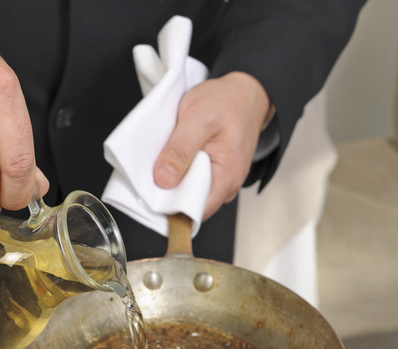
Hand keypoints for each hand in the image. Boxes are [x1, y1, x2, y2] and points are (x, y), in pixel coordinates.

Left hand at [153, 72, 272, 220]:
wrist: (246, 89)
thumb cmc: (228, 101)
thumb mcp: (198, 120)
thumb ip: (180, 151)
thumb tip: (164, 180)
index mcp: (227, 178)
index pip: (194, 211)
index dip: (171, 207)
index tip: (151, 194)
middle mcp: (226, 184)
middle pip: (189, 204)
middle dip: (168, 193)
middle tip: (151, 173)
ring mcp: (220, 178)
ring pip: (188, 191)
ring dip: (172, 180)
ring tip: (162, 161)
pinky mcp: (213, 170)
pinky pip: (191, 179)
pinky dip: (178, 171)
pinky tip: (172, 158)